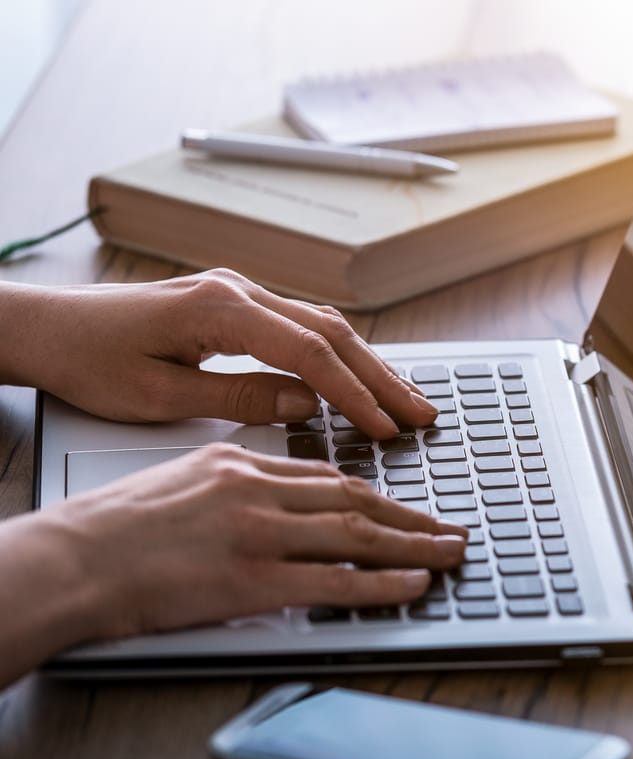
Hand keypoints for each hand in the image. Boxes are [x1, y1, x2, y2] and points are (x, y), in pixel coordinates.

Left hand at [0, 269, 434, 438]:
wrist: (47, 328)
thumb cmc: (88, 363)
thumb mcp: (158, 396)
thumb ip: (237, 399)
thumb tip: (304, 406)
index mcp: (219, 310)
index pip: (309, 353)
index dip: (353, 394)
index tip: (385, 428)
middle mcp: (237, 291)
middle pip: (331, 332)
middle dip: (381, 377)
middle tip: (421, 414)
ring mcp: (238, 293)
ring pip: (323, 325)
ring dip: (368, 364)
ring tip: (405, 401)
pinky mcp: (234, 304)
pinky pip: (302, 326)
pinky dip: (340, 354)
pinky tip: (361, 377)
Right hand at [19, 444, 466, 641]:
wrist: (71, 560)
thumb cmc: (109, 529)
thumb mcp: (178, 478)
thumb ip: (230, 480)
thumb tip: (269, 490)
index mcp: (238, 464)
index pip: (324, 473)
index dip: (373, 491)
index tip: (403, 504)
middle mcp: (257, 491)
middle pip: (355, 498)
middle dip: (410, 515)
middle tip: (448, 526)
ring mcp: (260, 534)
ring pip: (357, 534)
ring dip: (414, 545)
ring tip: (449, 553)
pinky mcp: (254, 579)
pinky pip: (336, 582)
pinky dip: (383, 583)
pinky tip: (414, 584)